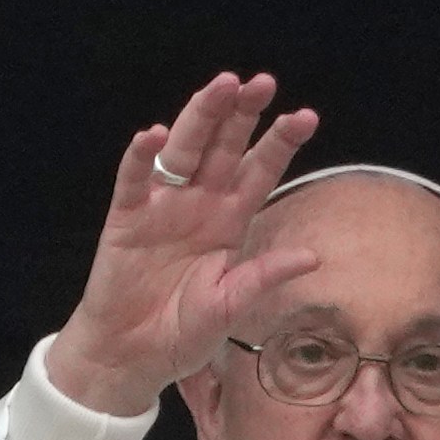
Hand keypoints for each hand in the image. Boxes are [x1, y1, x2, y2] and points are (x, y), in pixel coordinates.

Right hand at [45, 72, 320, 415]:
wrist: (132, 356)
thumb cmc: (182, 332)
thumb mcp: (231, 306)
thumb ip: (264, 277)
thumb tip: (312, 258)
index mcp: (230, 221)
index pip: (260, 171)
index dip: (280, 143)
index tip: (306, 116)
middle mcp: (199, 204)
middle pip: (224, 147)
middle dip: (243, 114)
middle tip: (263, 83)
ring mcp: (163, 206)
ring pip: (184, 150)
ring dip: (201, 117)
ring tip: (221, 87)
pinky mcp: (127, 218)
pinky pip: (133, 180)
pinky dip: (141, 157)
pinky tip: (153, 135)